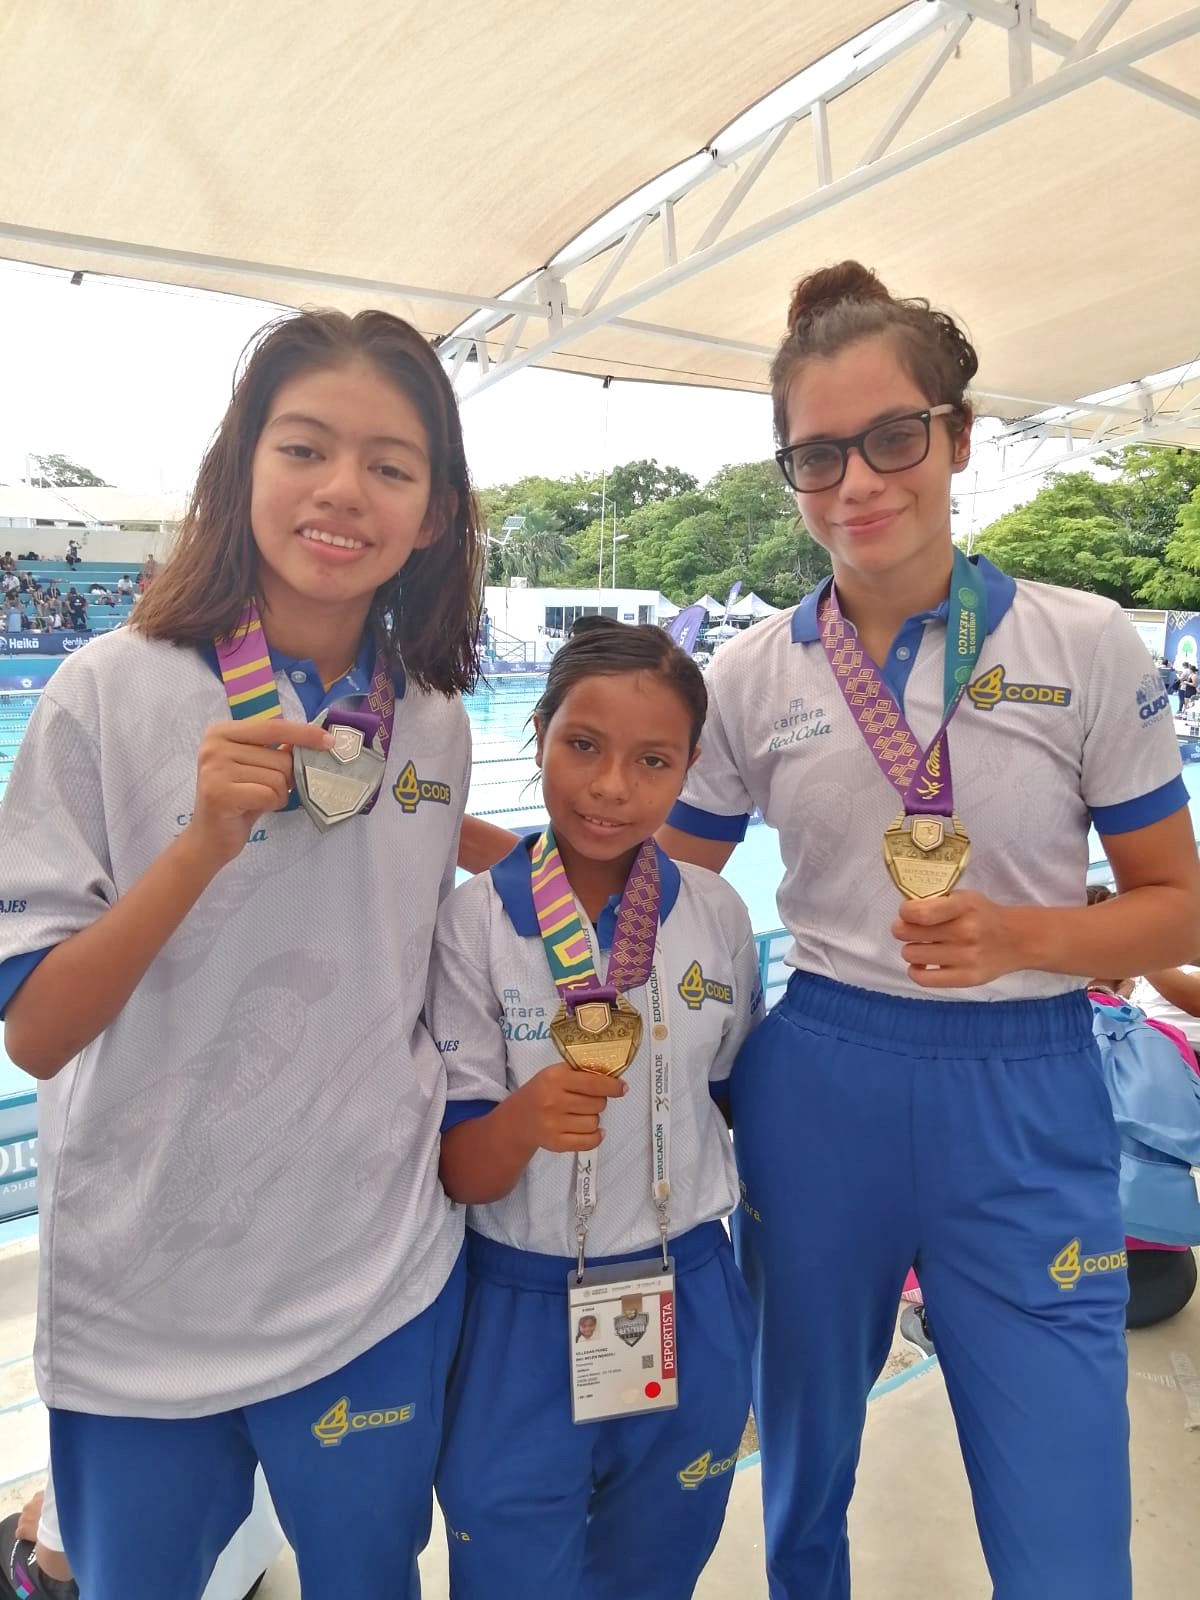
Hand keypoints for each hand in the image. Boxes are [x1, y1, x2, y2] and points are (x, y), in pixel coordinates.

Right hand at [183, 719, 333, 868]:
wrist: (209, 837)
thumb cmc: (238, 800)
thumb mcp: (257, 768)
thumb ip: (277, 750)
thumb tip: (316, 739)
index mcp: (222, 732)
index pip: (273, 727)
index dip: (304, 733)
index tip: (329, 741)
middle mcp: (214, 746)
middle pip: (280, 757)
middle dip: (286, 778)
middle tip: (266, 790)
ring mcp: (214, 769)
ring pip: (277, 777)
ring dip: (278, 794)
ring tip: (256, 800)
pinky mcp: (219, 793)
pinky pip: (270, 795)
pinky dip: (271, 804)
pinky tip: (254, 808)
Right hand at [509, 1061, 626, 1153]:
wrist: (518, 1119)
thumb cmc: (542, 1091)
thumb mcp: (556, 1073)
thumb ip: (581, 1073)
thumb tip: (614, 1078)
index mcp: (555, 1078)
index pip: (593, 1083)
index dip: (612, 1086)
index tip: (622, 1088)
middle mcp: (553, 1101)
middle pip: (597, 1103)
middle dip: (599, 1101)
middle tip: (588, 1099)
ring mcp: (554, 1124)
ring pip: (595, 1122)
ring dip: (593, 1117)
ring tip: (580, 1113)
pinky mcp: (556, 1143)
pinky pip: (590, 1141)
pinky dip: (595, 1136)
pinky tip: (590, 1129)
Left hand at [892, 891, 1023, 988]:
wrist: (1017, 940)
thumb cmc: (984, 916)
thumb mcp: (965, 898)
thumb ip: (937, 902)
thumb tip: (904, 913)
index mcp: (964, 906)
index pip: (920, 913)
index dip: (905, 912)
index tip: (907, 913)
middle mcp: (965, 932)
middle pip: (909, 933)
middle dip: (902, 930)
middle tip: (907, 930)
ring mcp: (966, 958)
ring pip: (912, 955)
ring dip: (910, 950)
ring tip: (920, 946)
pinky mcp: (966, 978)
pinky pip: (924, 979)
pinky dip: (916, 971)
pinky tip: (922, 965)